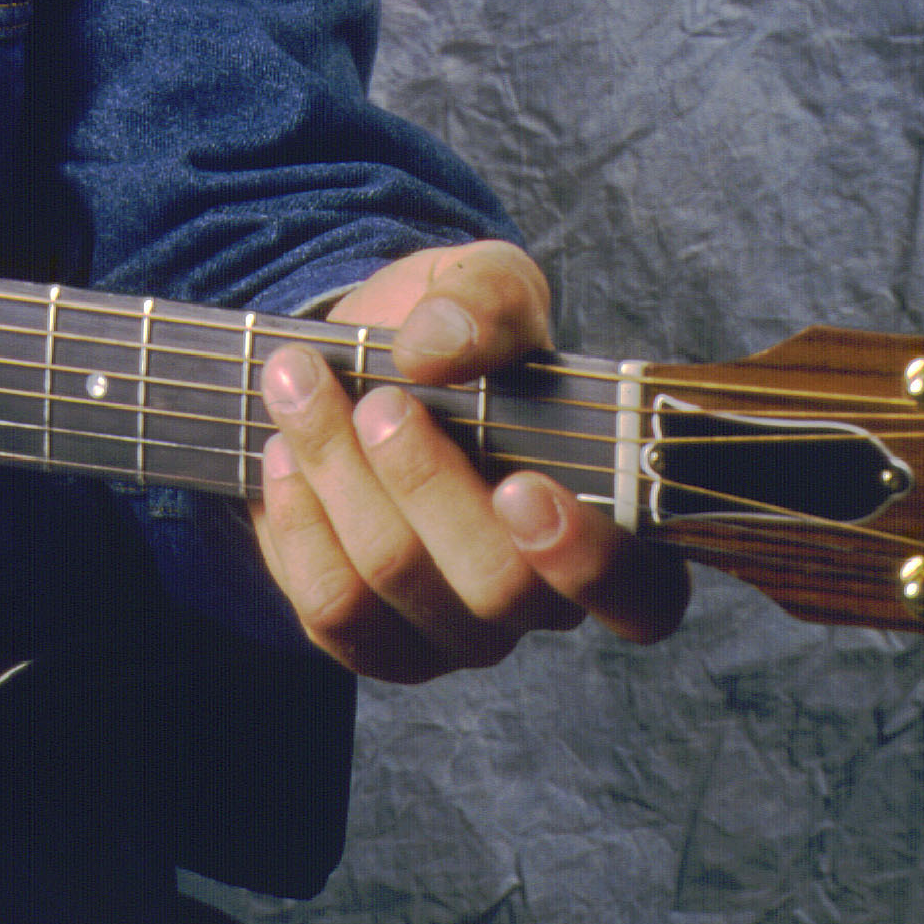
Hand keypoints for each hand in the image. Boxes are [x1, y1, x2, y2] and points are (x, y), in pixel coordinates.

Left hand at [251, 239, 688, 682]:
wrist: (352, 364)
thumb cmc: (447, 332)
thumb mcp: (482, 283)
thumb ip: (483, 300)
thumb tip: (436, 348)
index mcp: (609, 528)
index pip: (639, 596)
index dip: (586, 559)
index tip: (520, 488)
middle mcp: (539, 600)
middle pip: (495, 585)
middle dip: (421, 480)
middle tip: (380, 400)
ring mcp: (454, 632)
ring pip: (396, 582)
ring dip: (336, 473)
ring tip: (298, 386)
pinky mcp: (373, 640)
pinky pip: (333, 607)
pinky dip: (297, 519)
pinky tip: (283, 452)